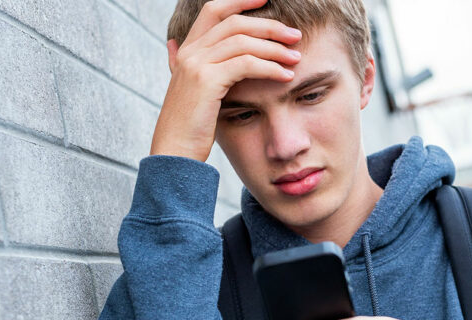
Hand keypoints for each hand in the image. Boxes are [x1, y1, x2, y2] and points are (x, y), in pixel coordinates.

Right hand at [150, 0, 302, 161]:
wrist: (175, 151)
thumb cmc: (189, 127)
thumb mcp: (189, 90)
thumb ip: (187, 66)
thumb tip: (175, 46)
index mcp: (186, 50)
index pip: (215, 10)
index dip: (240, 0)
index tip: (266, 1)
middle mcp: (189, 52)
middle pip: (235, 22)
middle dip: (269, 26)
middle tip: (295, 36)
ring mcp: (196, 64)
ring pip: (243, 41)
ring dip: (275, 48)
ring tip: (295, 57)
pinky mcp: (207, 80)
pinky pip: (246, 64)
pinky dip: (270, 67)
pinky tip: (285, 76)